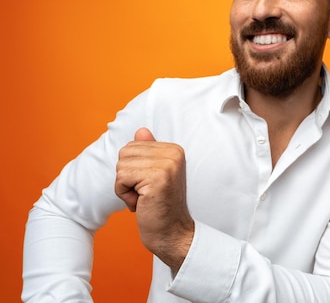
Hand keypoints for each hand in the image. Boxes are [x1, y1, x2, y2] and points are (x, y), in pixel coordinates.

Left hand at [115, 128, 193, 271]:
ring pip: (121, 165)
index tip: (149, 185)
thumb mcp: (154, 175)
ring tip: (144, 198)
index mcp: (174, 149)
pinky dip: (124, 194)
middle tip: (145, 193)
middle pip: (125, 153)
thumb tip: (141, 131)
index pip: (133, 146)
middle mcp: (173, 153)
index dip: (133, 169)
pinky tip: (141, 203)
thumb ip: (149, 152)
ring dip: (125, 187)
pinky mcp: (156, 178)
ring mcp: (166, 165)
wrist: (172, 233)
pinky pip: (121, 178)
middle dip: (127, 176)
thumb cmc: (160, 206)